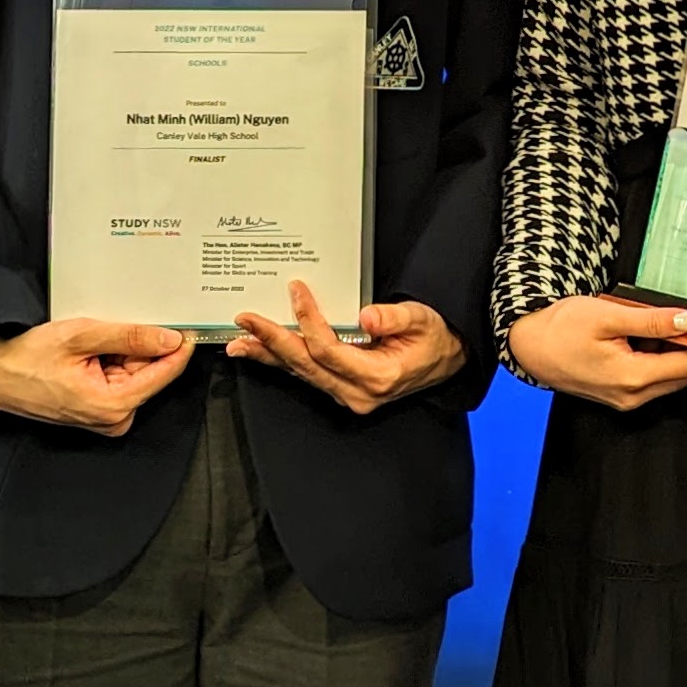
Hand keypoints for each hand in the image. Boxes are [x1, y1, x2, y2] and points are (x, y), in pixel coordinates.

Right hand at [0, 319, 193, 437]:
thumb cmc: (28, 358)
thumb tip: (170, 339)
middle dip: (139, 345)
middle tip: (111, 326)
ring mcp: (107, 417)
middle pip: (149, 371)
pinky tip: (89, 351)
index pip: (165, 372)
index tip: (188, 323)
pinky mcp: (98, 411)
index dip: (178, 345)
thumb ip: (130, 337)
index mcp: (114, 406)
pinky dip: (111, 360)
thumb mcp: (81, 337)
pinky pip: (119, 379)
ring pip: (134, 373)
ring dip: (121, 351)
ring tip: (91, 341)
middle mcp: (115, 418)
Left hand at [228, 286, 465, 414]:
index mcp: (378, 377)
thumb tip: (367, 317)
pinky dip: (282, 362)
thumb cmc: (436, 338)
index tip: (296, 291)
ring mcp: (348, 395)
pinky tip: (260, 353)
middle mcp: (358, 393)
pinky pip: (307, 375)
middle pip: (306, 365)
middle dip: (273, 341)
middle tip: (246, 321)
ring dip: (269, 356)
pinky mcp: (341, 388)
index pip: (330, 350)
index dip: (309, 321)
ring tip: (240, 342)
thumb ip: (395, 318)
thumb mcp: (423, 320)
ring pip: (301, 373)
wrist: (447, 360)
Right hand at [508, 293, 686, 411]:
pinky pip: (655, 378)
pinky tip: (667, 340)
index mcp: (634, 377)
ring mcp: (626, 399)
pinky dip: (669, 361)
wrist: (527, 346)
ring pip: (672, 377)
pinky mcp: (620, 395)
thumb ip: (652, 320)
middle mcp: (634, 395)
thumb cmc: (561, 327)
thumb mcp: (608, 316)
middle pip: (686, 375)